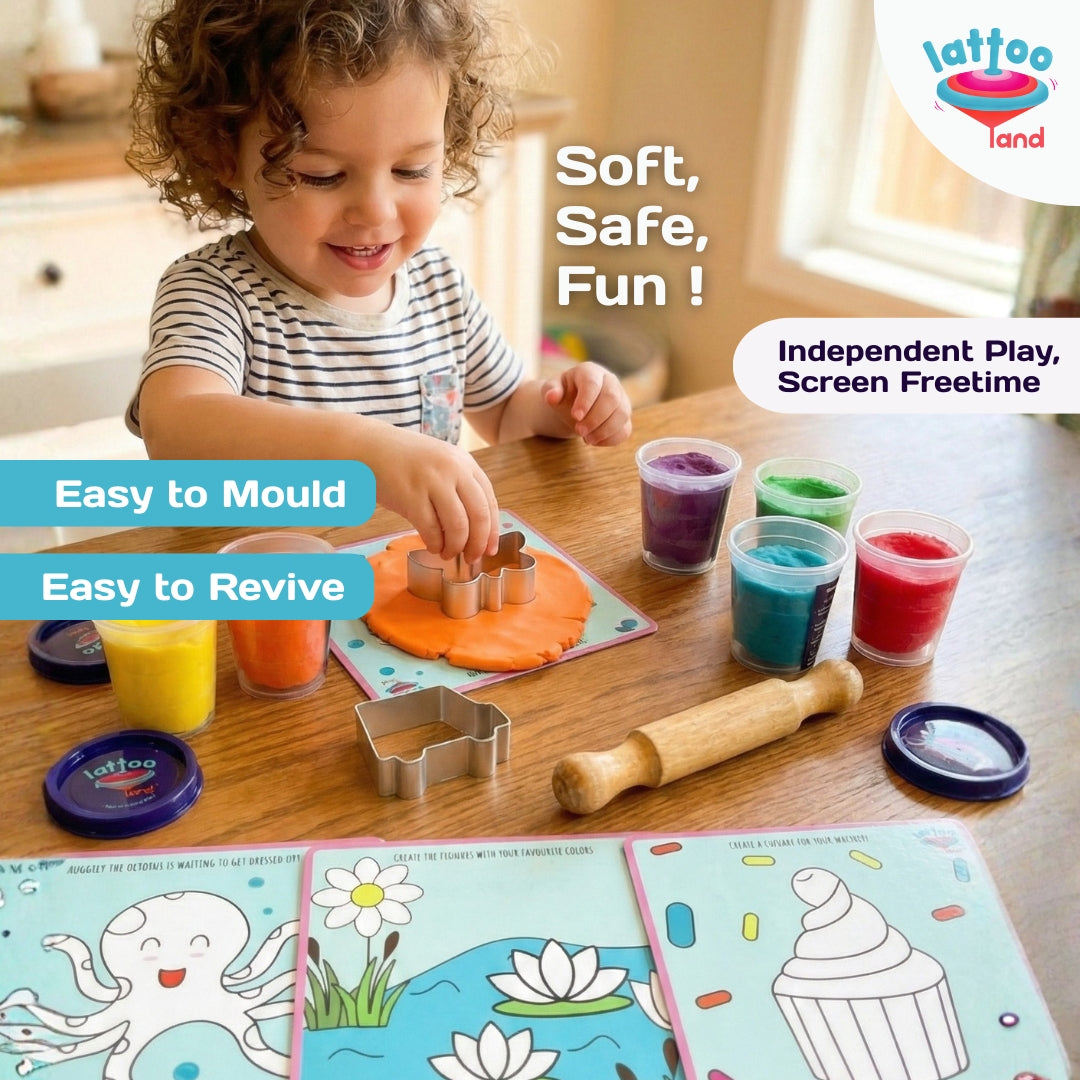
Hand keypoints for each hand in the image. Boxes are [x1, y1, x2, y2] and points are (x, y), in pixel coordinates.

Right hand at [368, 426, 499, 562]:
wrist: (369, 447)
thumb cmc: (405, 461)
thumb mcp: (441, 464)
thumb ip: (460, 487)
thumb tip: (477, 530)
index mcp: (465, 463)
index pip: (490, 501)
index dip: (492, 530)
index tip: (489, 550)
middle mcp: (452, 469)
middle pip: (479, 515)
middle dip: (478, 544)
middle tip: (472, 558)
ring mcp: (432, 481)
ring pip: (457, 525)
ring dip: (455, 547)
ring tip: (448, 553)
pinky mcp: (410, 496)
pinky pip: (431, 529)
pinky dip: (435, 543)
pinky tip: (432, 546)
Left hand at [542, 362, 632, 445]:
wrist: (573, 404)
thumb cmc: (563, 394)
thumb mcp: (552, 389)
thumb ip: (550, 390)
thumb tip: (551, 396)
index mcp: (590, 371)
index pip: (592, 383)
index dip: (586, 401)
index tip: (575, 416)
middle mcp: (610, 381)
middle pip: (611, 398)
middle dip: (595, 418)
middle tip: (579, 431)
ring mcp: (621, 398)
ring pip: (622, 414)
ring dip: (604, 431)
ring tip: (587, 439)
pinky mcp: (624, 416)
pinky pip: (625, 429)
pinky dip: (611, 439)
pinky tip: (595, 441)